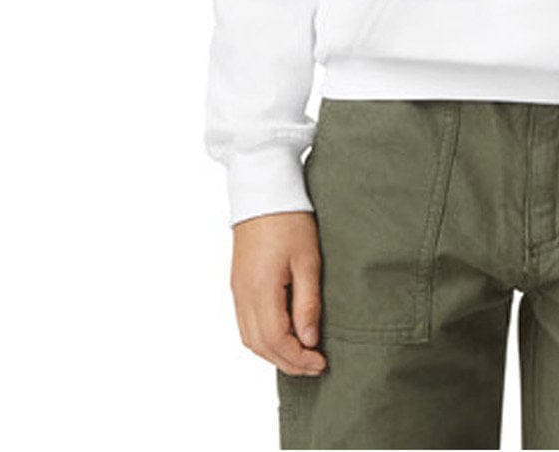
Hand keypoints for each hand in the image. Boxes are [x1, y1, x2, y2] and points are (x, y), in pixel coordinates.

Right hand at [231, 211, 326, 376]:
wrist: (264, 192)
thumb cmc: (289, 220)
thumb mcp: (307, 260)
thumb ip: (307, 303)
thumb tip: (309, 340)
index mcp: (260, 290)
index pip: (277, 341)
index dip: (299, 358)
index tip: (321, 362)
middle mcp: (243, 295)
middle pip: (261, 346)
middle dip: (288, 362)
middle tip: (314, 366)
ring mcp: (237, 291)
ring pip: (250, 339)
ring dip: (274, 354)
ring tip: (301, 356)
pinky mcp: (238, 284)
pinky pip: (246, 324)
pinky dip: (263, 339)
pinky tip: (282, 337)